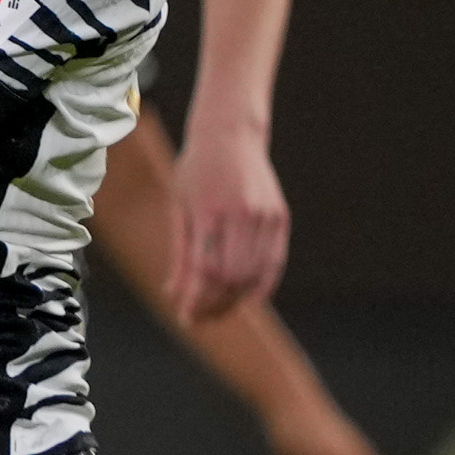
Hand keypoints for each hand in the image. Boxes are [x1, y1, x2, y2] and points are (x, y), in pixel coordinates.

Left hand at [165, 122, 289, 321]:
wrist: (231, 136)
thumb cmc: (196, 172)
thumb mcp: (179, 208)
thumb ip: (180, 253)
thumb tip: (174, 294)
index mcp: (210, 211)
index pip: (205, 269)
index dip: (196, 299)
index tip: (185, 317)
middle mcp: (242, 214)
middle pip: (231, 277)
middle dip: (214, 303)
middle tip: (198, 317)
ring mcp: (266, 216)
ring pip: (254, 274)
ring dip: (235, 299)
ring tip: (216, 310)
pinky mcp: (281, 217)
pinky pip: (274, 262)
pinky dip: (261, 285)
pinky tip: (245, 298)